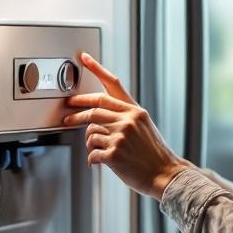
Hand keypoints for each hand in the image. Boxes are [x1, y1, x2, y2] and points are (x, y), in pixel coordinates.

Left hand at [63, 52, 187, 199]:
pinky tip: (98, 162)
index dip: (96, 69)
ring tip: (98, 150)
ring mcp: (120, 136)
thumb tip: (98, 115)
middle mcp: (127, 120)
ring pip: (90, 132)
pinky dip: (92, 158)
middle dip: (76, 112)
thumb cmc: (153, 153)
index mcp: (135, 111)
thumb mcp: (144, 126)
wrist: (165, 174)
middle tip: (67, 117)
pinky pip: (92, 152)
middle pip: (93, 109)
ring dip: (90, 142)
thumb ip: (125, 116)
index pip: (111, 85)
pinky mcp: (114, 154)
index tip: (84, 58)